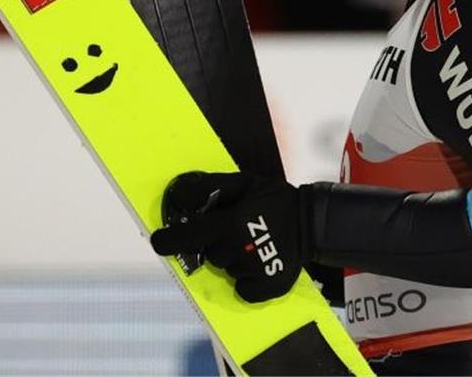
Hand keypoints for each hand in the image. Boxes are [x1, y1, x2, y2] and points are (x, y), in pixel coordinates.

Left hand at [150, 171, 310, 302]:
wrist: (312, 222)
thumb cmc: (274, 199)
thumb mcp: (243, 182)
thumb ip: (210, 186)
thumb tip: (178, 195)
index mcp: (231, 223)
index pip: (189, 236)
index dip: (169, 241)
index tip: (159, 242)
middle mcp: (239, 249)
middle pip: (210, 255)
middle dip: (215, 244)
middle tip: (234, 230)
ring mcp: (253, 271)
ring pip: (226, 270)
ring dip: (232, 259)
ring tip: (251, 243)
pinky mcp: (267, 287)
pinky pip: (242, 290)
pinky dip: (247, 281)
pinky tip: (258, 264)